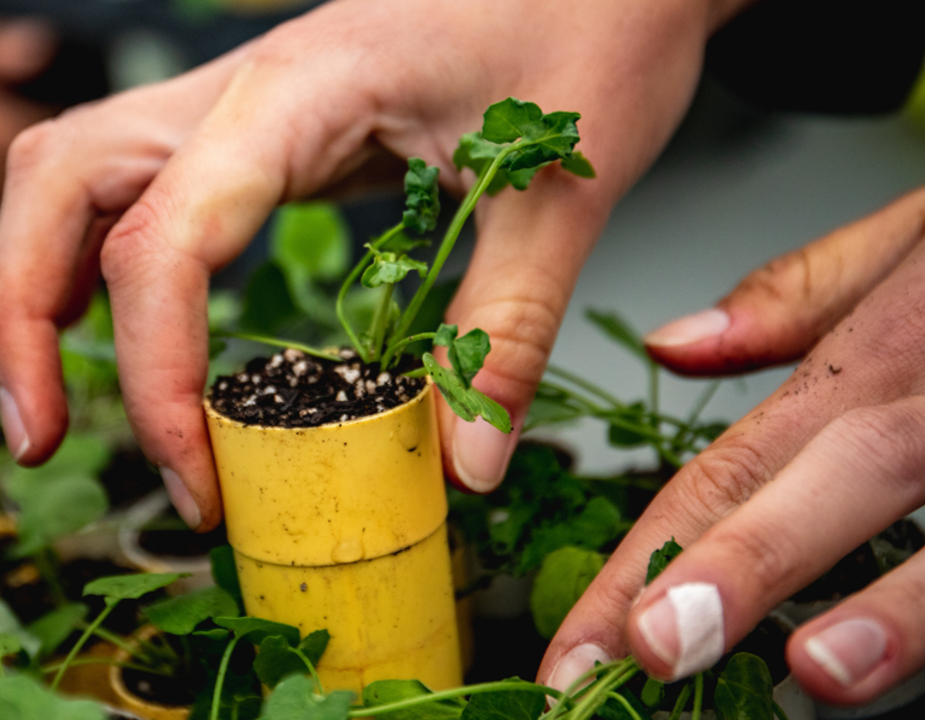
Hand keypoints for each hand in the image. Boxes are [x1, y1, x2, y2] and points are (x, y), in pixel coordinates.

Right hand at [0, 0, 742, 529]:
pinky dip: (85, 258)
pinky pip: (127, 182)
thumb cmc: (591, 24)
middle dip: (19, 318)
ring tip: (41, 400)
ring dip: (31, 282)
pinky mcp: (256, 126)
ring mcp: (235, 101)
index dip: (152, 377)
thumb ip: (504, 330)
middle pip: (58, 183)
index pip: (162, 243)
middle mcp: (237, 90)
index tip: (194, 480)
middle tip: (35, 439)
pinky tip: (96, 324)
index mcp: (296, 95)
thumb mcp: (560, 187)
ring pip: (69, 172)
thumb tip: (464, 468)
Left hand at [539, 188, 924, 706]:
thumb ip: (797, 297)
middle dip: (744, 564)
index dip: (648, 553)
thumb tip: (671, 345)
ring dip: (902, 605)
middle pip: (838, 473)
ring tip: (820, 673)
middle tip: (653, 649)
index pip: (735, 461)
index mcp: (883, 349)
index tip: (582, 642)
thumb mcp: (916, 239)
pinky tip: (915, 675)